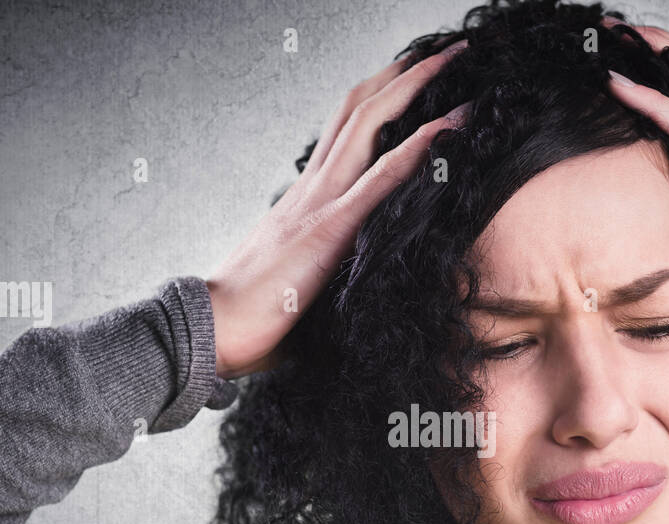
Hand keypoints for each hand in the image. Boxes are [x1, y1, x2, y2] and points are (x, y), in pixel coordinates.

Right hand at [207, 39, 471, 378]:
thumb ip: (323, 270)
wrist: (213, 328)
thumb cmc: (252, 319)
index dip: (378, 101)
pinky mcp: (330, 230)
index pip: (344, 133)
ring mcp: (320, 203)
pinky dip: (420, 145)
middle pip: (358, 110)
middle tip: (443, 51)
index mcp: (303, 200)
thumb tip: (350, 287)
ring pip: (369, 123)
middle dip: (403, 74)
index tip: (411, 81)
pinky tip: (453, 124)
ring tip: (455, 59)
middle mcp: (312, 189)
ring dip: (416, 86)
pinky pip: (382, 176)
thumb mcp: (296, 283)